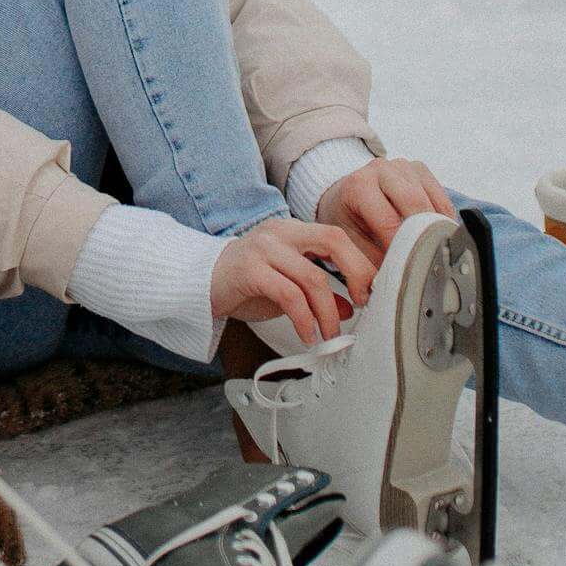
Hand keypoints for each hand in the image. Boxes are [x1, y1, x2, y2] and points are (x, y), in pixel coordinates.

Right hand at [211, 219, 376, 345]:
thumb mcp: (285, 285)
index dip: (360, 262)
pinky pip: (288, 295)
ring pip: (312, 276)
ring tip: (329, 335)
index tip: (369, 292)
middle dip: (355, 273)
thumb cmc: (243, 283)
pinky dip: (303, 319)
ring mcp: (263, 248)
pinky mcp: (250, 270)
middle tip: (363, 304)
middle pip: (332, 240)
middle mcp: (280, 232)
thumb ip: (315, 292)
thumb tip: (349, 308)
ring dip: (327, 312)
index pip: (336, 235)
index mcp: (292, 230)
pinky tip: (306, 334)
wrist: (196, 282)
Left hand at [315, 157, 455, 256]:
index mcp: (359, 186)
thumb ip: (368, 261)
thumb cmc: (347, 218)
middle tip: (432, 263)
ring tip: (439, 254)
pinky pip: (442, 197)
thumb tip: (387, 286)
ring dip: (438, 229)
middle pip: (414, 203)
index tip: (411, 269)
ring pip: (432, 201)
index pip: (388, 220)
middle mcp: (381, 170)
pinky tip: (441, 238)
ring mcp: (403, 167)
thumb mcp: (348, 240)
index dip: (402, 247)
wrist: (343, 194)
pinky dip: (444, 220)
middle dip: (425, 236)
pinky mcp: (420, 170)